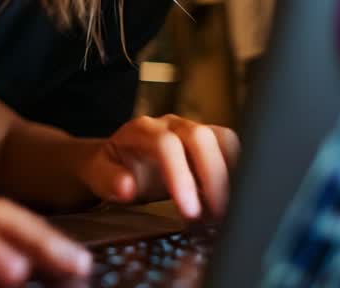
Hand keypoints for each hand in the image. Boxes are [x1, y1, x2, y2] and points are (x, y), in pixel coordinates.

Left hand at [75, 114, 240, 219]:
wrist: (118, 159)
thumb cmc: (110, 168)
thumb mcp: (98, 175)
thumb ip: (110, 179)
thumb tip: (127, 186)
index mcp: (142, 129)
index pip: (166, 144)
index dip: (180, 176)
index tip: (190, 211)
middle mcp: (171, 124)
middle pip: (201, 136)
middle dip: (214, 176)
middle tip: (220, 215)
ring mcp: (193, 130)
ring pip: (224, 139)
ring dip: (234, 173)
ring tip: (232, 209)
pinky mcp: (210, 143)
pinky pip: (232, 150)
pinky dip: (240, 173)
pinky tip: (237, 200)